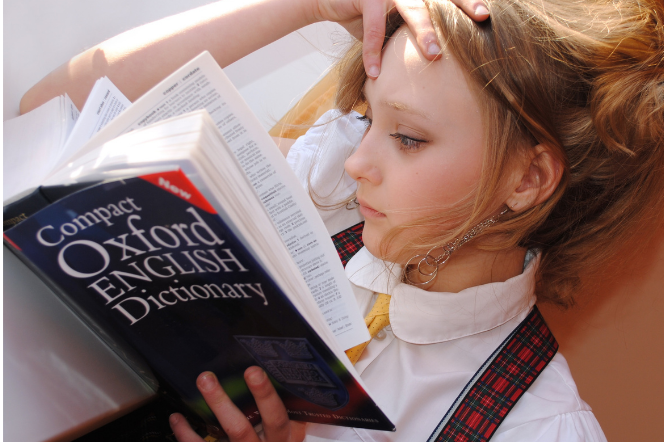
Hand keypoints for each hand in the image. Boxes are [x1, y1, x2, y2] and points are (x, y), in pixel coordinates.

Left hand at [170, 367, 304, 441]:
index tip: (253, 371)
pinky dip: (185, 433)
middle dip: (221, 403)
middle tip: (206, 378)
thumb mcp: (291, 438)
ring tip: (198, 385)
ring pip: (222, 436)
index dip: (265, 396)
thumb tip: (300, 391)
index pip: (276, 418)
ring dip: (205, 411)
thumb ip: (296, 422)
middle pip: (240, 429)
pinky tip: (177, 418)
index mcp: (280, 441)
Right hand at [311, 0, 488, 77]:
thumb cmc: (367, 14)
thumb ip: (413, 32)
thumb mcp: (394, 22)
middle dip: (460, 8)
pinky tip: (375, 73)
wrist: (330, 1)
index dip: (468, 1)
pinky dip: (373, 52)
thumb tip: (439, 60)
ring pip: (412, 9)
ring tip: (435, 54)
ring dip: (424, 31)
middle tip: (481, 18)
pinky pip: (372, 27)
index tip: (488, 13)